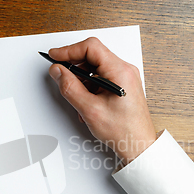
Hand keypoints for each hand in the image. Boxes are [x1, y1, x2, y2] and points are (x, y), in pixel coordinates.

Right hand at [48, 37, 155, 164]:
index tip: (55, 56)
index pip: (91, 48)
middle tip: (60, 75)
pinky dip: (89, 87)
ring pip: (95, 68)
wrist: (138, 145)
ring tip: (77, 98)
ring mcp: (124, 78)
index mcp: (120, 71)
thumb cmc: (124, 130)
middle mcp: (124, 70)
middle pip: (92, 56)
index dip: (69, 50)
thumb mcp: (90, 109)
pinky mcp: (122, 85)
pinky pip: (100, 78)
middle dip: (74, 66)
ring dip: (81, 80)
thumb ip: (70, 87)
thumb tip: (58, 72)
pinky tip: (86, 103)